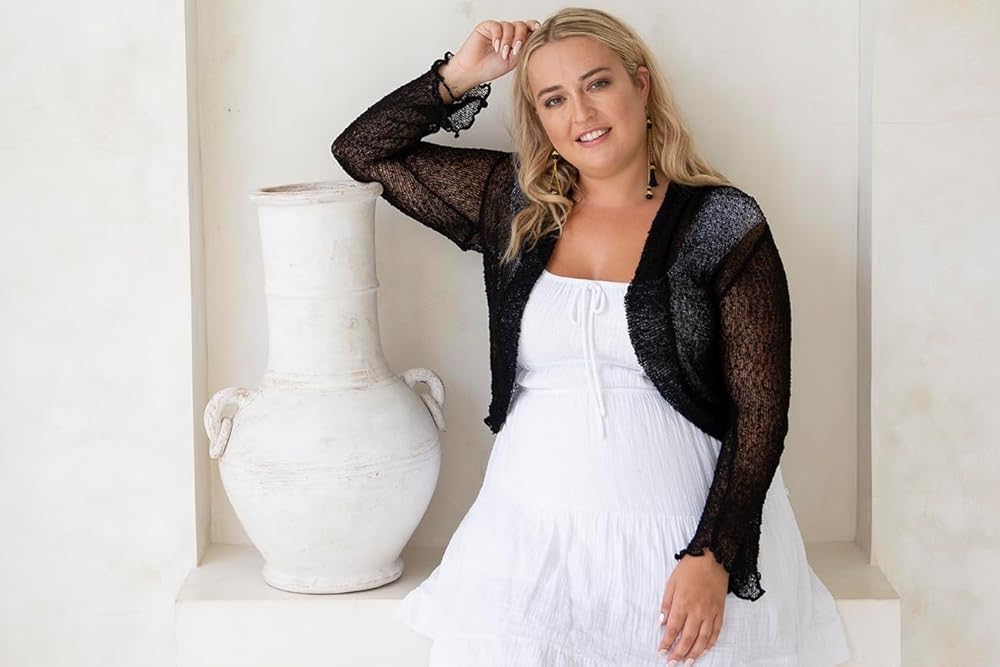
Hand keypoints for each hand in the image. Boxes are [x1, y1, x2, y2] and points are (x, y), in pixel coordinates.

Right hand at [449, 19, 541, 85]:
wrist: (473, 72)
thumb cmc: (490, 68)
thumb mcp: (514, 60)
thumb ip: (525, 48)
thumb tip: (537, 38)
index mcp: (516, 40)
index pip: (528, 28)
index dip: (534, 27)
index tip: (538, 31)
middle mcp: (508, 33)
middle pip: (521, 25)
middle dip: (521, 37)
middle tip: (516, 50)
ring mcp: (498, 29)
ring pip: (509, 26)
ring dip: (508, 40)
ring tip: (503, 53)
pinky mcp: (486, 27)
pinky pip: (497, 26)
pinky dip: (498, 36)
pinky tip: (496, 47)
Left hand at [657, 548, 728, 663]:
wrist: (713, 558)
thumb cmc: (690, 568)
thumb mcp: (671, 582)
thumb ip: (666, 603)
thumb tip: (662, 621)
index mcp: (683, 603)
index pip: (673, 629)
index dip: (667, 642)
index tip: (662, 651)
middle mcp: (697, 611)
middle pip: (687, 638)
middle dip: (679, 652)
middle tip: (672, 662)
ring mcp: (710, 612)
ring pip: (702, 639)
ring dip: (694, 652)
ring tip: (688, 662)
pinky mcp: (720, 611)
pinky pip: (716, 632)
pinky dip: (710, 643)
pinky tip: (704, 649)